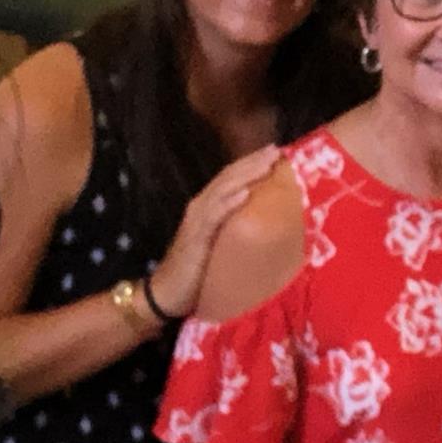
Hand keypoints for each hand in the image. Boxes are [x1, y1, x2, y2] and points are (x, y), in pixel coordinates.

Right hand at [150, 144, 284, 321]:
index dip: (251, 164)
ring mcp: (197, 221)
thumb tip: (264, 223)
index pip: (231, 179)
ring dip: (246, 175)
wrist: (165, 293)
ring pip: (223, 190)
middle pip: (229, 178)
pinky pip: (213, 217)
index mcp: (207, 207)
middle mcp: (200, 208)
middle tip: (276, 150)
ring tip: (266, 163)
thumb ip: (234, 229)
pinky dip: (229, 203)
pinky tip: (245, 194)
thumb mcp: (219, 244)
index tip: (276, 153)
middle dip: (252, 162)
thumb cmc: (195, 272)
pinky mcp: (195, 238)